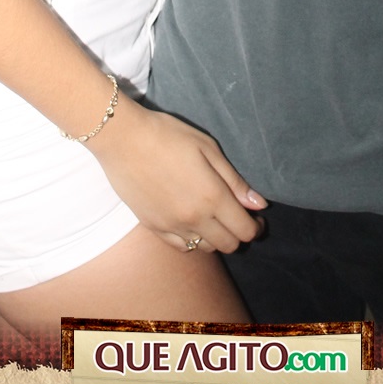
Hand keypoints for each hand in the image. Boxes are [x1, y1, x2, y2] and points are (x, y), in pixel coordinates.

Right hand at [89, 100, 265, 254]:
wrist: (123, 139)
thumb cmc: (168, 135)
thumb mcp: (208, 148)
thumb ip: (235, 181)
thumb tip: (259, 205)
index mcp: (212, 196)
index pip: (244, 230)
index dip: (255, 227)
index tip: (256, 217)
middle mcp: (194, 218)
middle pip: (228, 245)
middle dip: (239, 234)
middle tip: (238, 217)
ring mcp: (172, 226)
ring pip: (205, 248)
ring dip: (216, 237)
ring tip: (214, 217)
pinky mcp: (153, 227)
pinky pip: (181, 246)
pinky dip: (193, 240)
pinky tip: (192, 222)